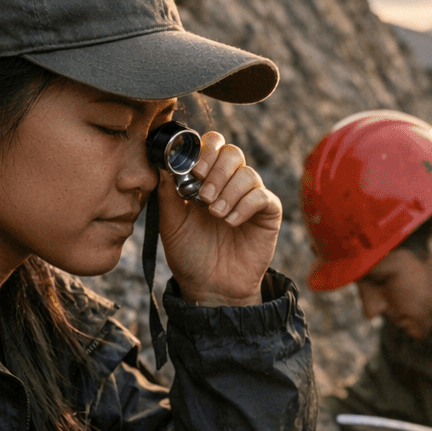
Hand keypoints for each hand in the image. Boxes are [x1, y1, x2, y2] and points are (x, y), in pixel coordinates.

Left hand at [157, 131, 281, 306]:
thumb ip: (168, 192)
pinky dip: (245, 206)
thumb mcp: (171, 222)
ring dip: (229, 192)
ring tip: (216, 214)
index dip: (204, 151)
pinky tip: (231, 222)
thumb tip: (163, 162)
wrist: (209, 285)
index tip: (192, 170)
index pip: (211, 145)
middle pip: (232, 152)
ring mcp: (250, 196)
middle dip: (217, 171)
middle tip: (203, 196)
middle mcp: (229, 182)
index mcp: (206, 178)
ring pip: (247, 173)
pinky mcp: (268, 212)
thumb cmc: (189, 253)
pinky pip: (262, 196)